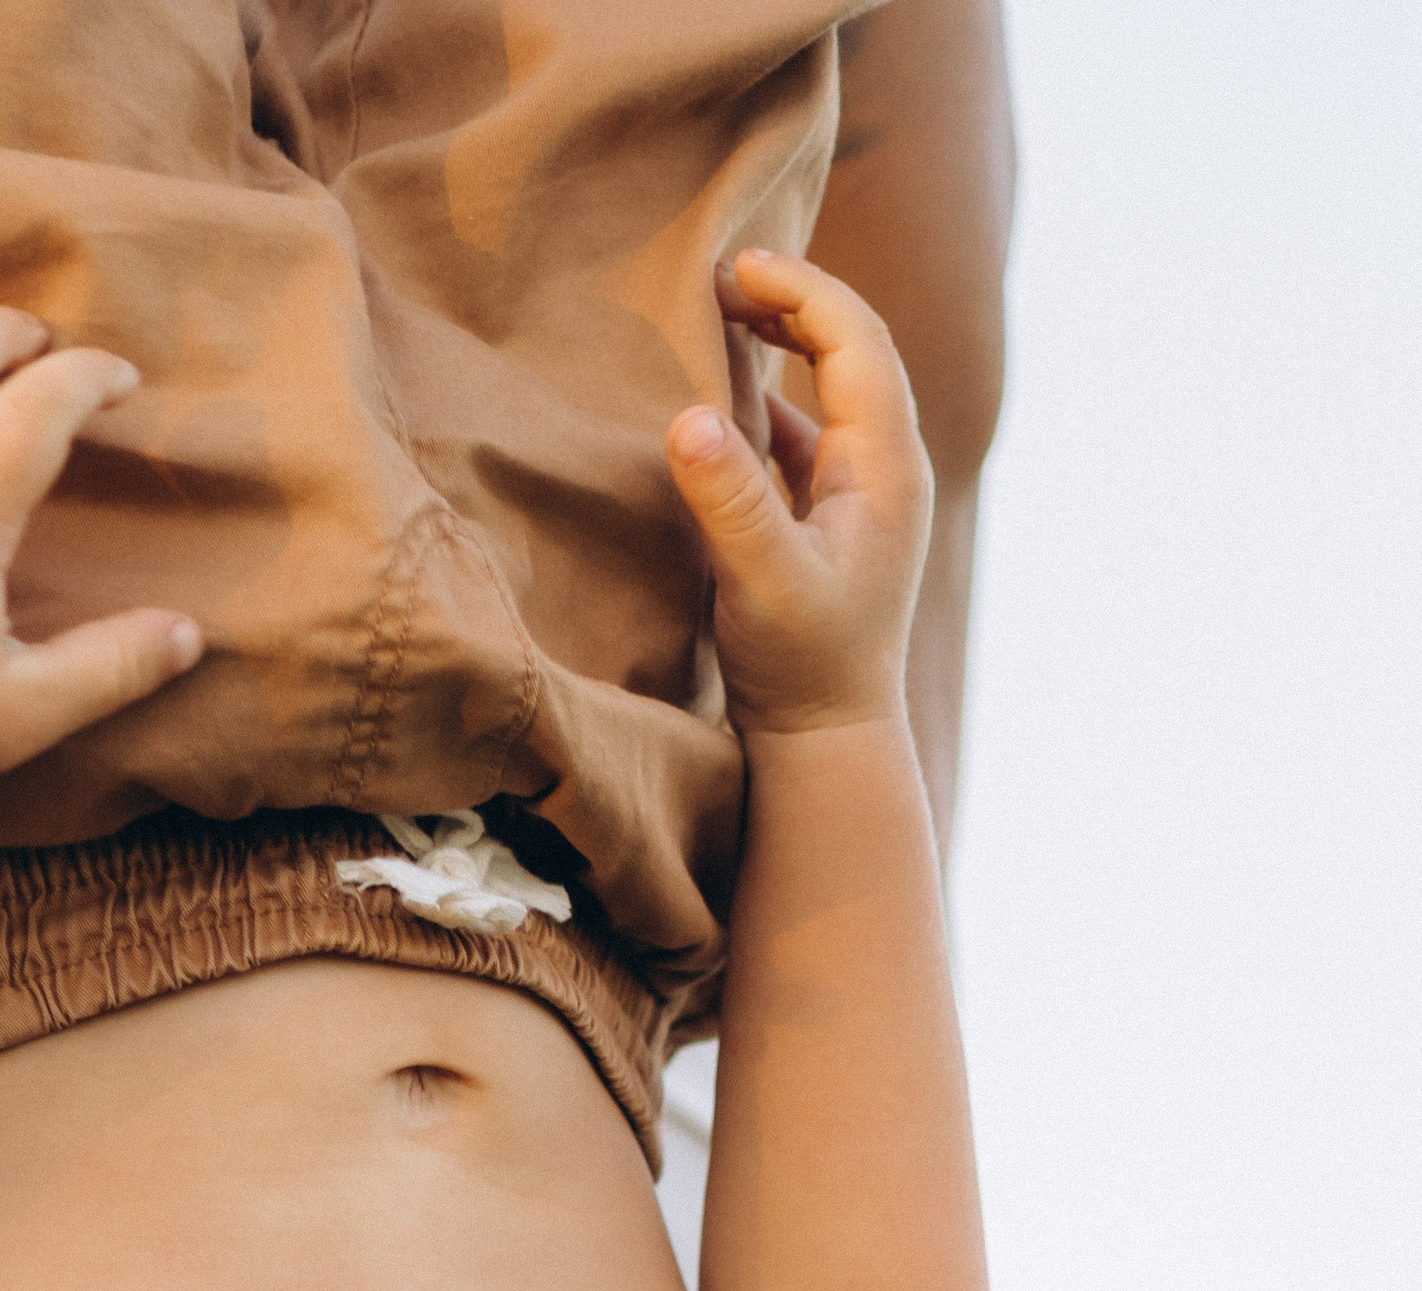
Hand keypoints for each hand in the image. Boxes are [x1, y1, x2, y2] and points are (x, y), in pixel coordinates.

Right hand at [664, 251, 931, 744]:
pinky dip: (765, 401)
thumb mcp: (761, 583)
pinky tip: (720, 398)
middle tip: (724, 274)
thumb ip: (729, 500)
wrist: (825, 743)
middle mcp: (884, 469)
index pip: (856, 341)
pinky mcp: (829, 523)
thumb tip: (686, 416)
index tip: (740, 264)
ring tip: (719, 313)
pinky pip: (803, 436)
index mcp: (887, 467)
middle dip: (792, 301)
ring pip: (828, 388)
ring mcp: (860, 495)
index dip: (802, 290)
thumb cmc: (800, 669)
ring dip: (779, 344)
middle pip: (851, 349)